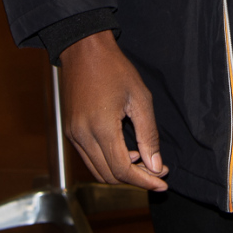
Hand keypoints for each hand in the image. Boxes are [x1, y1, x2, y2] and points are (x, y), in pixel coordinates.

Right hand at [59, 32, 167, 190]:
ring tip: (144, 161)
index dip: (144, 181)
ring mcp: (73, 135)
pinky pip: (89, 158)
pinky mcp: (71, 131)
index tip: (162, 182)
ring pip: (98, 171)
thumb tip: (155, 165)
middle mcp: (82, 136)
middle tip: (157, 171)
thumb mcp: (140, 98)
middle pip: (109, 175)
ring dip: (121, 173)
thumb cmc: (114, 69)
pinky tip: (126, 151)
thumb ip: (148, 135)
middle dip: (136, 179)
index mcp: (101, 128)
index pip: (123, 169)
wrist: (83, 50)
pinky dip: (108, 162)